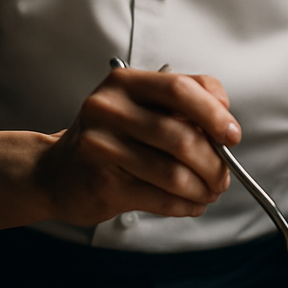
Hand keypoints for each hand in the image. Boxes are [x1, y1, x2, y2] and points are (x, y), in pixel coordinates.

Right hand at [33, 66, 239, 225]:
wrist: (55, 172)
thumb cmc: (110, 137)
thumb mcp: (141, 107)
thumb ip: (182, 107)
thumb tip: (226, 127)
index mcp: (126, 83)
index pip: (182, 89)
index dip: (215, 113)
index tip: (232, 135)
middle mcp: (110, 109)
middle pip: (182, 136)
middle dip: (214, 162)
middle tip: (224, 176)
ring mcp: (102, 146)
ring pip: (173, 172)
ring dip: (201, 188)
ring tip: (210, 192)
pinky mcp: (102, 182)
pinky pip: (158, 197)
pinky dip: (183, 205)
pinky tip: (191, 204)